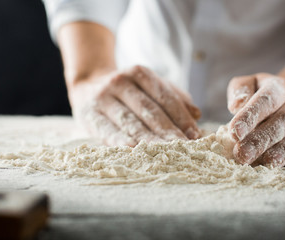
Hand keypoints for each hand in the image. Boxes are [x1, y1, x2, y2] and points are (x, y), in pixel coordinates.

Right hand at [69, 65, 201, 145]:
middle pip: (149, 110)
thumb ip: (173, 97)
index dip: (181, 117)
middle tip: (186, 148)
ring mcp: (103, 98)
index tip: (195, 135)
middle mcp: (120, 82)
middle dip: (169, 131)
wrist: (87, 85)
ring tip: (167, 153)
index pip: (165, 97)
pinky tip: (134, 150)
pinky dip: (121, 140)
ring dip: (150, 139)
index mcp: (139, 73)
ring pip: (131, 122)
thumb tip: (197, 114)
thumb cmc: (127, 90)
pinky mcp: (89, 114)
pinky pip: (108, 130)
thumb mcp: (149, 86)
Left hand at [227, 73, 284, 167]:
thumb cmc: (258, 96)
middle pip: (283, 121)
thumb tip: (237, 105)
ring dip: (283, 150)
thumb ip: (240, 91)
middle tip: (242, 154)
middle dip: (261, 139)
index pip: (266, 100)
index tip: (234, 132)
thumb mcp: (247, 85)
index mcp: (279, 88)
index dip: (250, 116)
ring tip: (266, 163)